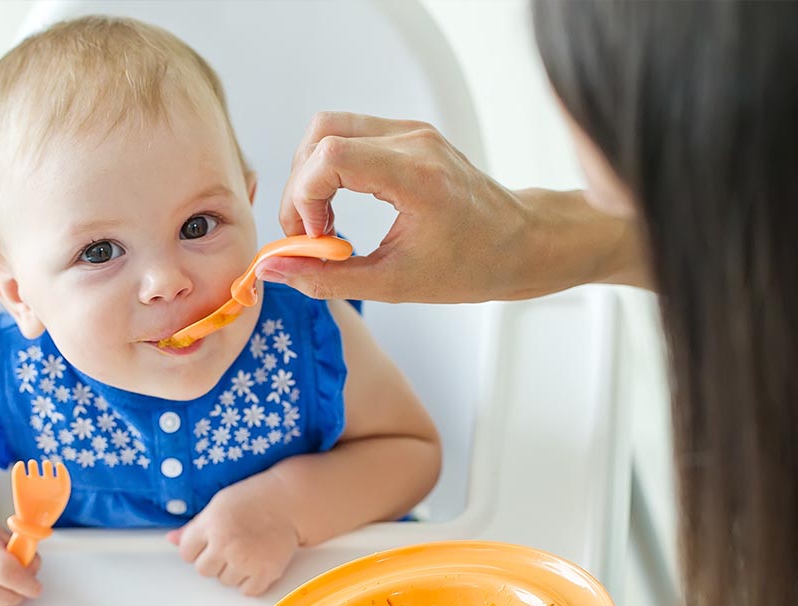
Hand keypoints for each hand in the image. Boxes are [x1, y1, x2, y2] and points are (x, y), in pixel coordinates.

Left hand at [166, 478, 299, 596]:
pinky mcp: (266, 572)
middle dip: (214, 560)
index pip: (186, 553)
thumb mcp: (218, 505)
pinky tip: (256, 561)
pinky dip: (251, 581)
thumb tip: (171, 539)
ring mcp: (246, 560)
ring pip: (225, 582)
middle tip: (230, 545)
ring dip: (233, 571)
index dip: (197, 548)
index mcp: (211, 524)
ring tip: (246, 550)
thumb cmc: (254, 499)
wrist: (290, 501)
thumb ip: (194, 527)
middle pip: (204, 571)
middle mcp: (226, 544)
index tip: (209, 541)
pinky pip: (247, 591)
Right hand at [265, 112, 642, 302]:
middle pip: (321, 133)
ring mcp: (412, 133)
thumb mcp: (395, 284)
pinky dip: (332, 168)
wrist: (522, 243)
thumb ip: (328, 277)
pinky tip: (341, 207)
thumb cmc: (474, 265)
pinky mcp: (410, 136)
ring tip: (323, 221)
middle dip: (300, 185)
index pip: (330, 155)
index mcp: (416, 176)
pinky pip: (351, 135)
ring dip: (312, 174)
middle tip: (308, 232)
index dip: (304, 196)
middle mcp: (413, 142)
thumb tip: (275, 269)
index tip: (312, 236)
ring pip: (330, 128)